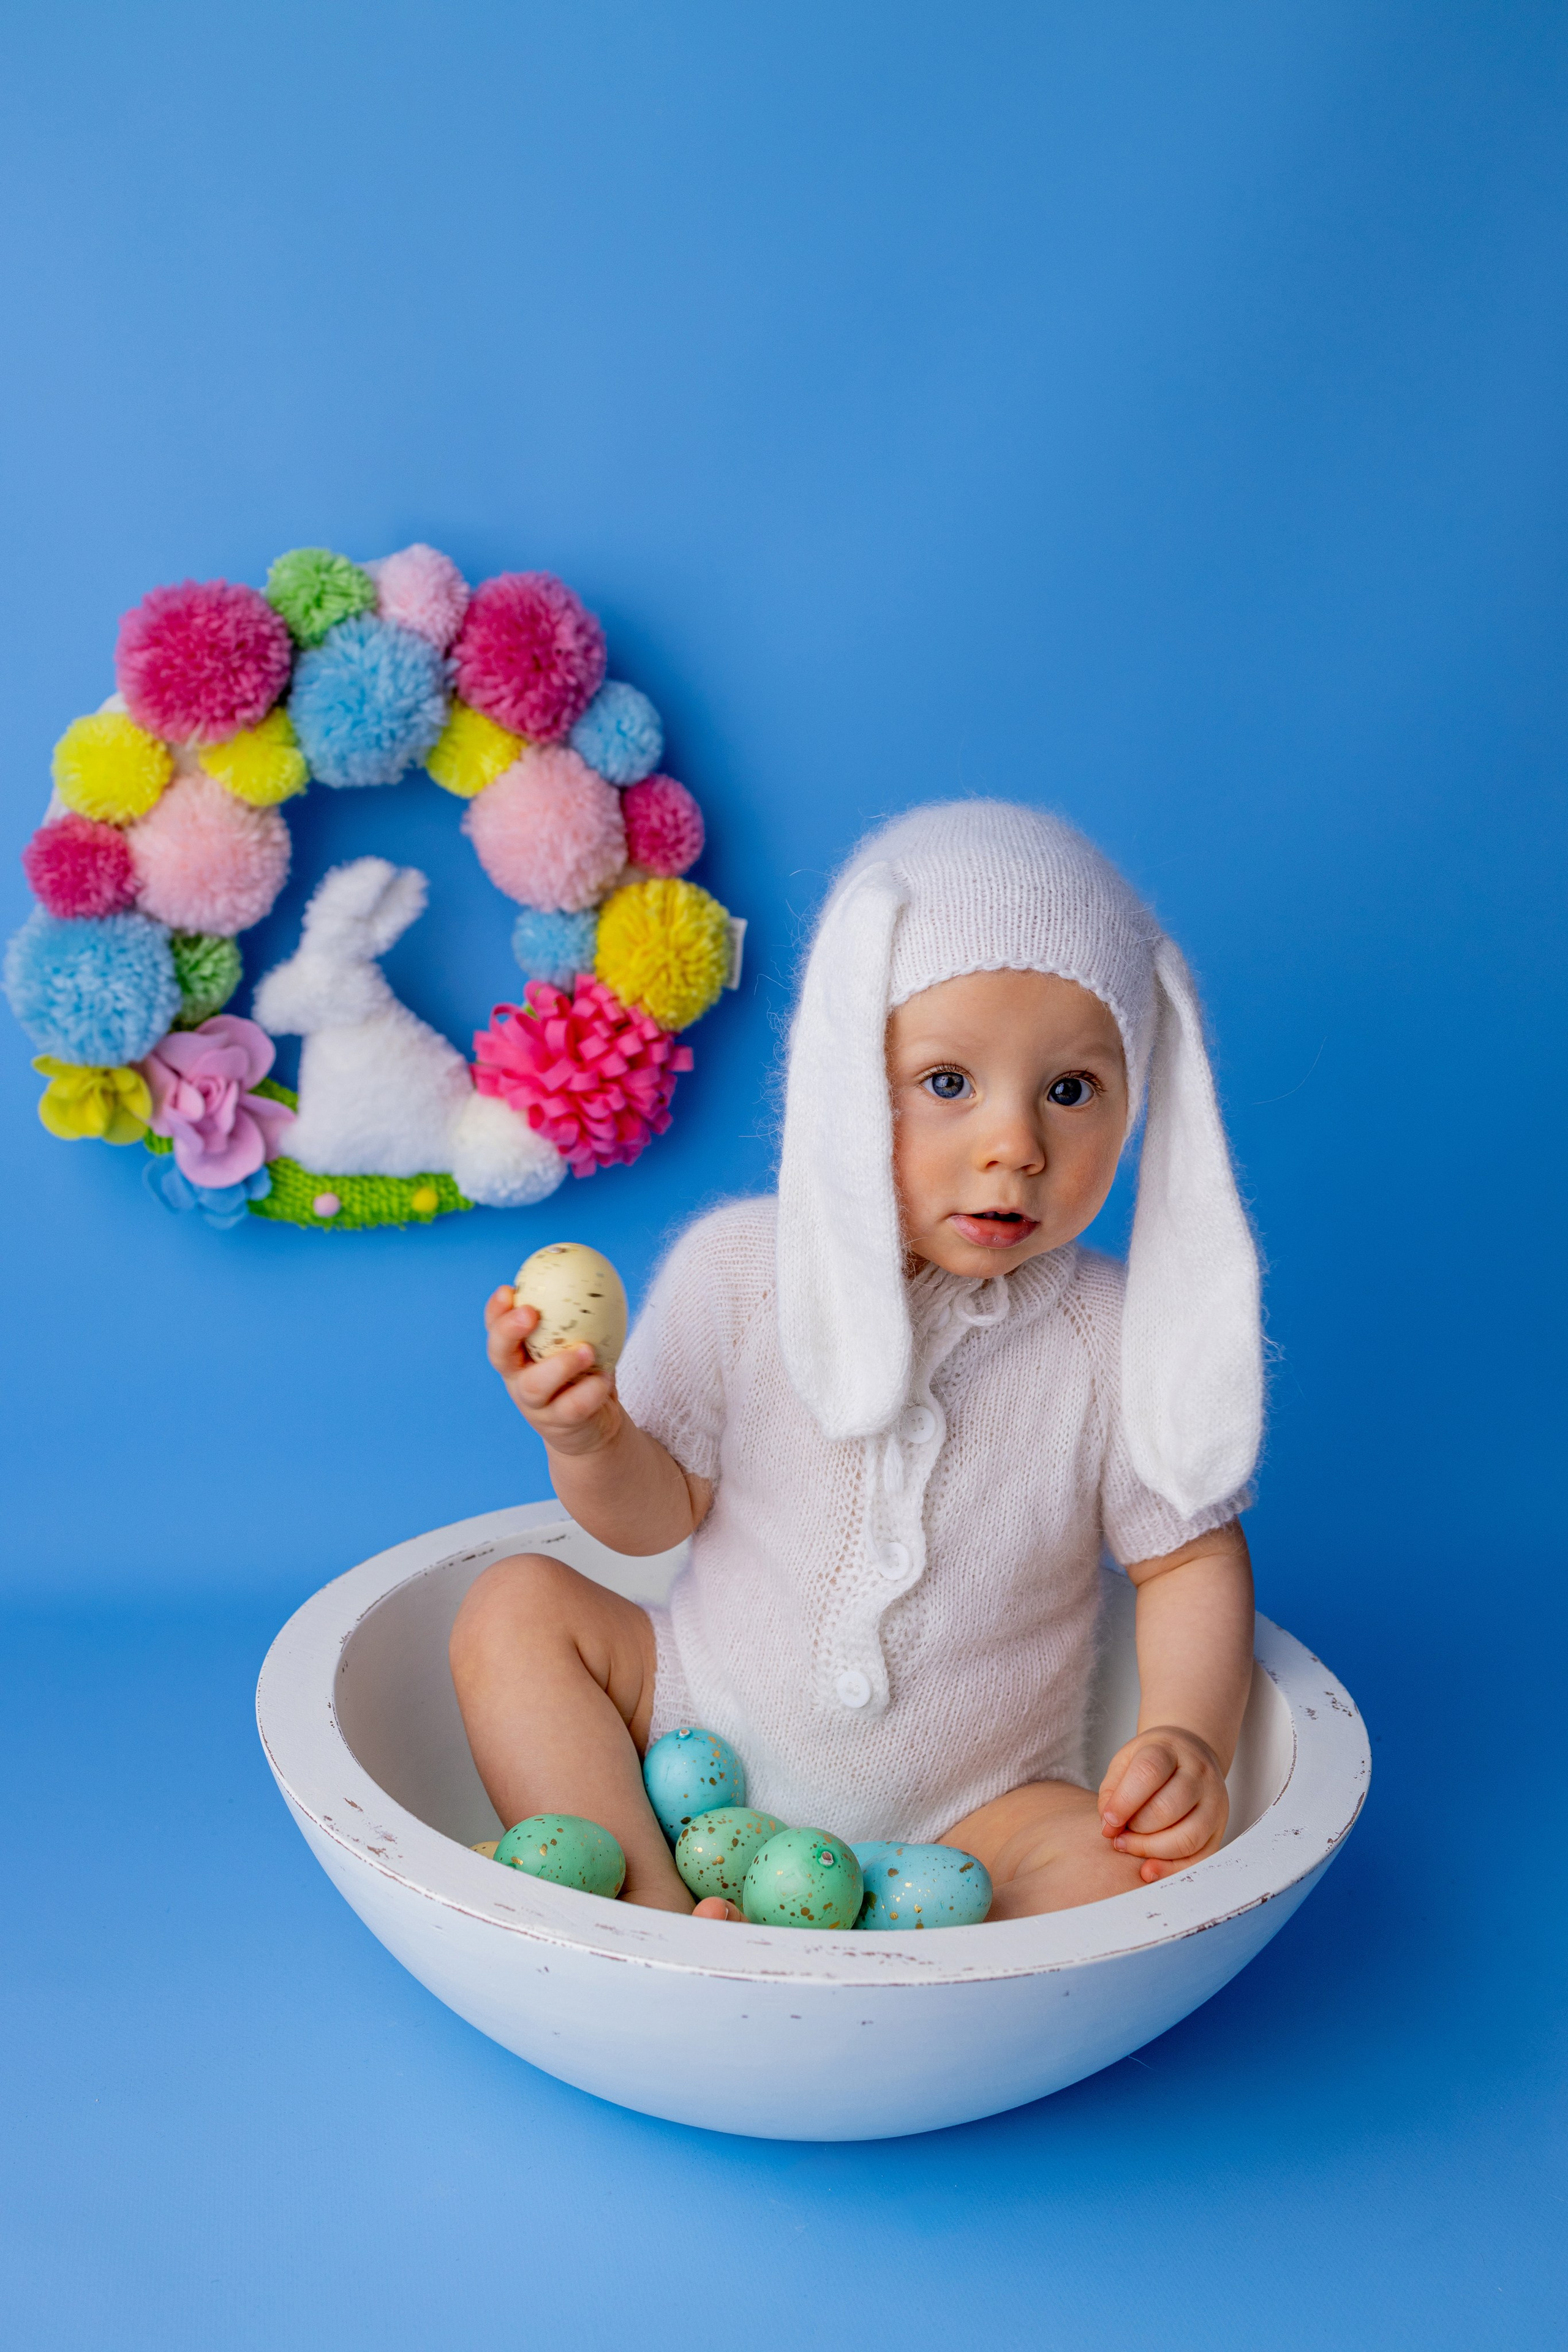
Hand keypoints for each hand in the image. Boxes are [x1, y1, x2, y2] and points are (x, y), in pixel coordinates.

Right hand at [484, 1287, 618, 1457]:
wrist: (594, 1426)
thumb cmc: (584, 1373)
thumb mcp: (578, 1340)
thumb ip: (579, 1313)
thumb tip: (595, 1270)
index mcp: (517, 1354)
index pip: (495, 1328)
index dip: (496, 1311)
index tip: (508, 1289)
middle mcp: (518, 1378)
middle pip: (499, 1356)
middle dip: (508, 1332)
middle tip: (529, 1312)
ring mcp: (536, 1405)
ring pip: (534, 1386)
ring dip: (559, 1365)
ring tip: (586, 1349)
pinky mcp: (560, 1425)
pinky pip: (572, 1406)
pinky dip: (591, 1390)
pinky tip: (606, 1376)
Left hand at [1097, 1725, 1229, 1882]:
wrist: (1192, 1757)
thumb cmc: (1152, 1764)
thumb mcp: (1125, 1762)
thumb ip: (1112, 1791)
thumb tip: (1109, 1828)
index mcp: (1170, 1750)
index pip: (1150, 1772)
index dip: (1125, 1801)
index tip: (1108, 1822)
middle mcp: (1199, 1775)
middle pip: (1169, 1808)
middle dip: (1137, 1830)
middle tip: (1117, 1836)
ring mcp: (1214, 1803)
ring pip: (1188, 1837)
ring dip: (1152, 1851)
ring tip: (1128, 1847)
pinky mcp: (1219, 1830)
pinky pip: (1200, 1858)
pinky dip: (1172, 1869)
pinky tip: (1149, 1869)